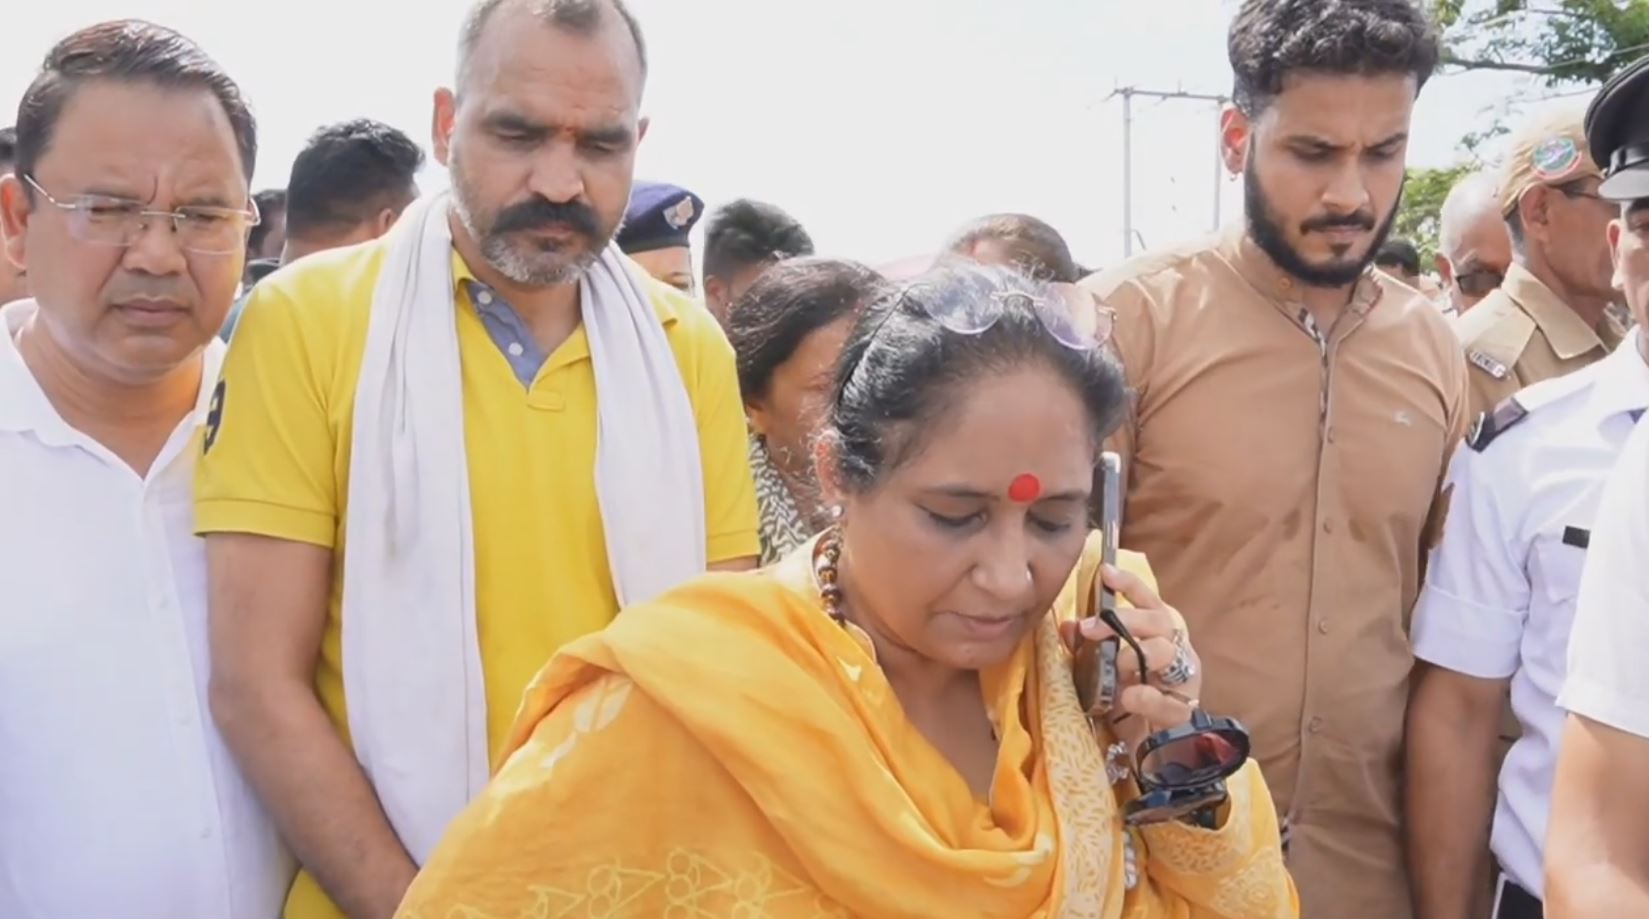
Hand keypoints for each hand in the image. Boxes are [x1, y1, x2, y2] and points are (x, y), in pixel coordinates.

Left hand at [1061, 564, 1202, 748]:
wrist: (1152, 751)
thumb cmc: (1128, 702)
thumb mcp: (1104, 672)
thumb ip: (1088, 648)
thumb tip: (1066, 625)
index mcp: (1157, 636)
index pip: (1149, 602)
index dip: (1130, 585)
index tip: (1105, 572)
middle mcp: (1176, 652)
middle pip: (1158, 621)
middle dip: (1124, 620)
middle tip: (1092, 627)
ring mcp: (1182, 682)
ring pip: (1167, 652)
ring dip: (1135, 653)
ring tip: (1115, 664)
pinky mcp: (1182, 713)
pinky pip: (1169, 701)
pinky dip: (1148, 696)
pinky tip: (1129, 696)